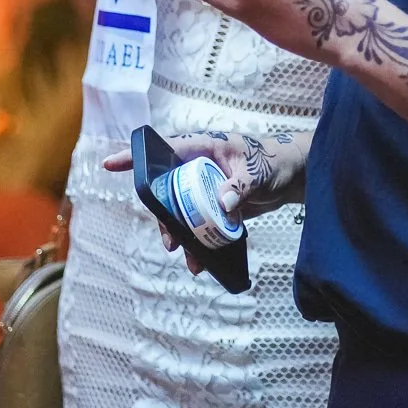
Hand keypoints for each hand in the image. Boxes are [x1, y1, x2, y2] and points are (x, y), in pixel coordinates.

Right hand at [104, 128, 309, 266]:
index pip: (165, 150)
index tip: (111, 164)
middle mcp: (199, 167)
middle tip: (170, 240)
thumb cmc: (276, 161)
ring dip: (181, 234)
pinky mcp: (217, 205)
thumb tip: (222, 204)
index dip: (136, 157)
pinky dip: (199, 240)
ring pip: (181, 211)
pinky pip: (199, 223)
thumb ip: (240, 187)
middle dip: (163, 217)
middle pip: (167, 191)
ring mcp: (206, 187)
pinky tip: (202, 259)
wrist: (296, 176)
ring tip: (189, 257)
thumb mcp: (258, 172)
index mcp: (204, 148)